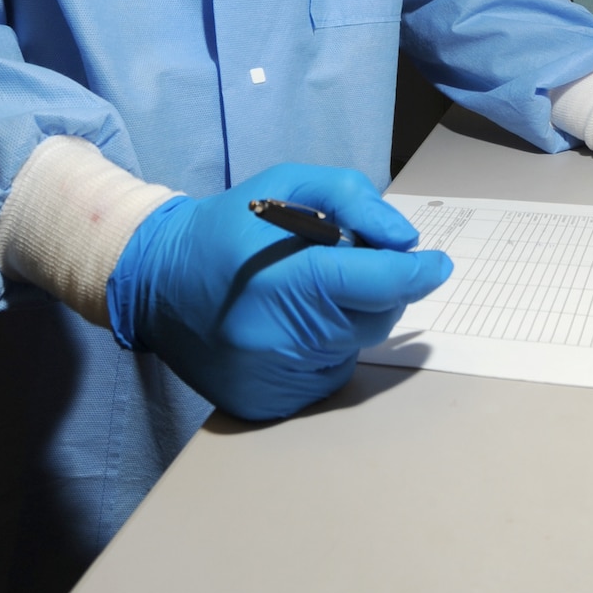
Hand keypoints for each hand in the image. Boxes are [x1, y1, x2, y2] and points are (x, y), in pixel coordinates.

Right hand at [106, 164, 452, 420]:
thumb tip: (404, 242)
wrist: (156, 282)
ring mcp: (273, 380)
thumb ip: (352, 200)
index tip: (436, 265)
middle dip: (377, 289)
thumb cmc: (230, 228)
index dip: (414, 275)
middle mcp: (278, 340)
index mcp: (282, 281)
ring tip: (305, 293)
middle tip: (345, 264)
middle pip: (373, 318)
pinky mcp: (267, 406)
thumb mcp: (286, 186)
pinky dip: (325, 348)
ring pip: (353, 348)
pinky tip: (291, 325)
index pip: (374, 284)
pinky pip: (327, 375)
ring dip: (348, 319)